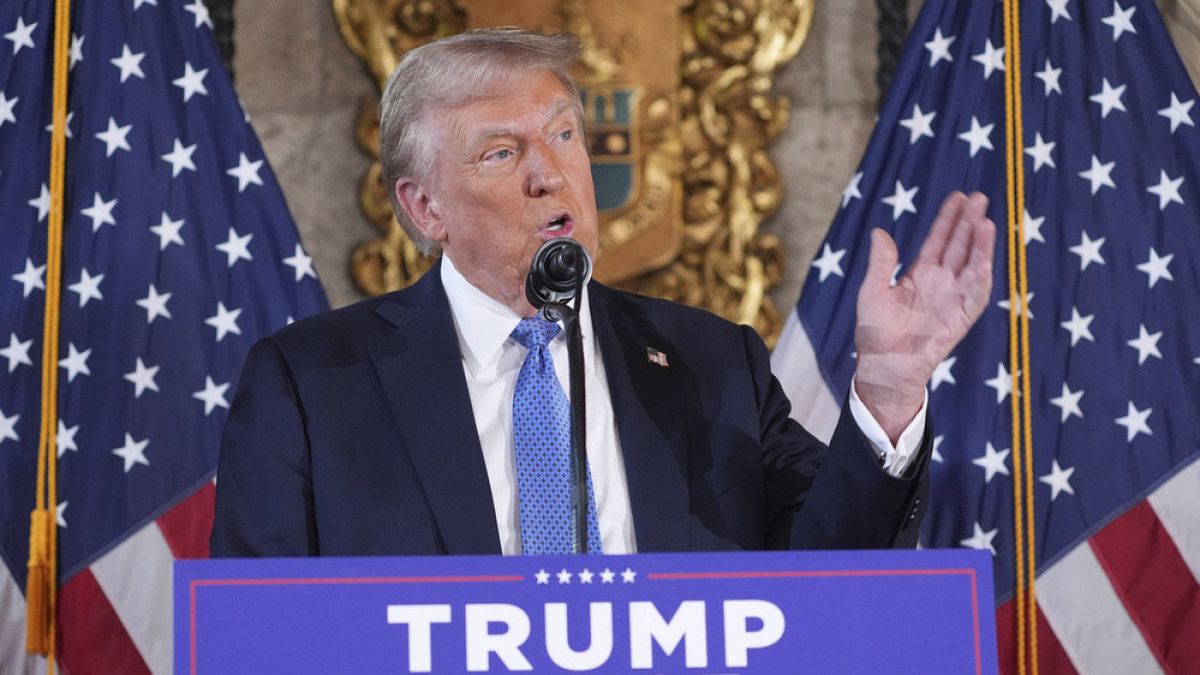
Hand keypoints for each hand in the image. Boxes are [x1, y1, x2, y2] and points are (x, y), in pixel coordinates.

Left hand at [853, 191, 995, 441]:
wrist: (884, 366)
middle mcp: (941, 283)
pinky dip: (980, 280)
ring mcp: (953, 299)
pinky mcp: (960, 319)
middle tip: (980, 197)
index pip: (938, 240)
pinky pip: (974, 297)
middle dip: (970, 222)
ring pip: (972, 266)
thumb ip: (880, 263)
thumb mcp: (872, 291)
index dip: (948, 219)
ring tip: (986, 222)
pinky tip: (985, 262)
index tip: (958, 197)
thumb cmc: (875, 332)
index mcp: (921, 274)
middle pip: (960, 246)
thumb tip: (880, 232)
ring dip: (980, 246)